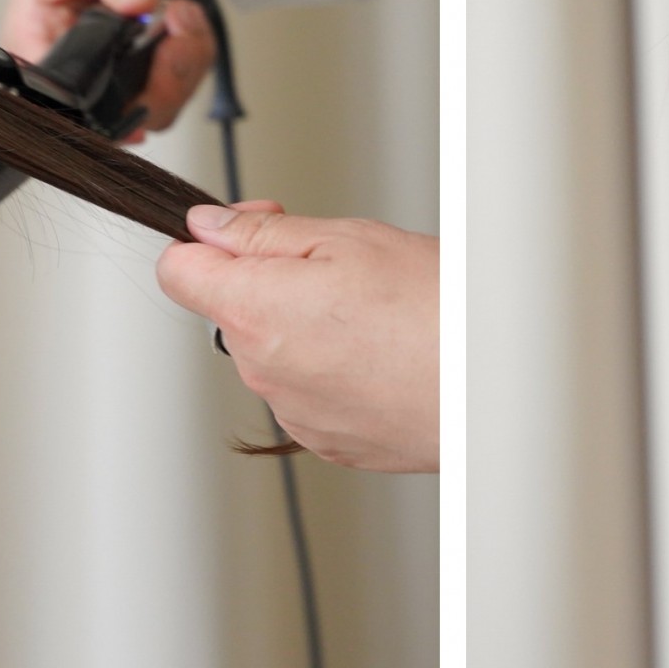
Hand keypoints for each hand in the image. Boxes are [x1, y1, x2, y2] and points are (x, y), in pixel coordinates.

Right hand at [3, 0, 217, 140]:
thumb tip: (133, 1)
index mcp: (34, 36)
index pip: (55, 100)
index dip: (99, 107)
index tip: (142, 79)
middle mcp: (65, 66)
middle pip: (113, 118)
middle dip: (162, 79)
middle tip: (177, 22)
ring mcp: (105, 74)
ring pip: (153, 109)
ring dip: (185, 63)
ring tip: (180, 9)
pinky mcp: (138, 72)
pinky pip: (176, 89)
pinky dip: (194, 55)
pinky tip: (185, 17)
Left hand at [156, 202, 438, 472]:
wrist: (491, 392)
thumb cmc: (437, 313)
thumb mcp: (348, 240)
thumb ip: (263, 234)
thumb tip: (209, 226)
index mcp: (254, 310)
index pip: (177, 270)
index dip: (209, 242)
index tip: (247, 232)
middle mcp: (260, 369)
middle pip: (231, 311)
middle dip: (269, 283)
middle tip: (339, 271)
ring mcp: (290, 412)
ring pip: (271, 353)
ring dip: (303, 329)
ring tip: (373, 318)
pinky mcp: (322, 441)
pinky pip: (306, 392)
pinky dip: (331, 370)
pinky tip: (380, 354)